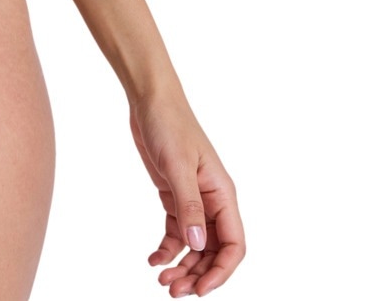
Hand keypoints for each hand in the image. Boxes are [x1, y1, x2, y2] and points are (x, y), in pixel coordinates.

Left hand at [128, 90, 244, 296]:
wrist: (150, 100)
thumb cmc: (170, 125)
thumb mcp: (178, 166)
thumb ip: (188, 206)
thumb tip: (197, 246)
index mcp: (223, 194)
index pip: (234, 245)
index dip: (221, 272)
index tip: (199, 290)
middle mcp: (213, 201)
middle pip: (214, 251)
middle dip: (197, 274)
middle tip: (172, 290)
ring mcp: (194, 199)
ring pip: (195, 245)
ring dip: (182, 265)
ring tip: (163, 280)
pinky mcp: (175, 195)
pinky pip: (177, 231)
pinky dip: (168, 248)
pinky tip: (153, 258)